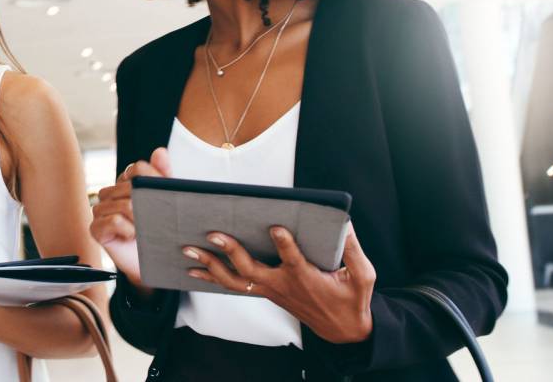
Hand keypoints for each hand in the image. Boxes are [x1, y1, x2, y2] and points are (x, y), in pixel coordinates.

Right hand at [90, 147, 170, 288]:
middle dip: (146, 204)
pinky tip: (132, 236)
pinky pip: (113, 220)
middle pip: (129, 187)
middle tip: (154, 218)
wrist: (154, 262)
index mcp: (125, 183)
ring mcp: (100, 211)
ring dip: (138, 218)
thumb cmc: (159, 231)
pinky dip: (127, 229)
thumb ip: (162, 176)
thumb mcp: (167, 200)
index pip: (136, 169)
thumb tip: (160, 151)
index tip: (161, 194)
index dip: (152, 179)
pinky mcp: (96, 229)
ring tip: (144, 228)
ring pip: (122, 204)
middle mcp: (110, 194)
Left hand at [183, 223, 376, 343]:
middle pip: (250, 270)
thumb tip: (344, 222)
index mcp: (306, 276)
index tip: (275, 227)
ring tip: (189, 251)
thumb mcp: (362, 275)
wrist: (342, 329)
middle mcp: (283, 284)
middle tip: (212, 235)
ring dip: (210, 266)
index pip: (293, 259)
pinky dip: (213, 278)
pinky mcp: (266, 292)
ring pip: (235, 280)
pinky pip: (235, 286)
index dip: (284, 243)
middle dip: (230, 251)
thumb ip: (352, 249)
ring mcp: (271, 290)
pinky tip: (195, 270)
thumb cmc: (351, 299)